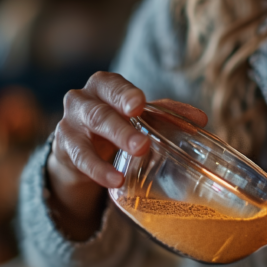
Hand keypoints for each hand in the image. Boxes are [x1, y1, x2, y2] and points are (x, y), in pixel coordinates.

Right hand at [46, 71, 206, 240]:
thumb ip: (166, 115)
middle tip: (143, 144)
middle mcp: (82, 101)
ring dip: (112, 148)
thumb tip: (201, 120)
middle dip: (122, 128)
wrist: (79, 149)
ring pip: (88, 135)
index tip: (140, 105)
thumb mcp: (138, 117)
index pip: (113, 85)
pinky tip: (116, 181)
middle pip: (100, 112)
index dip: (125, 94)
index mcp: (104, 87)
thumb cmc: (115, 123)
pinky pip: (80, 159)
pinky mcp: (65, 149)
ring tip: (135, 160)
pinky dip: (99, 171)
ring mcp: (70, 124)